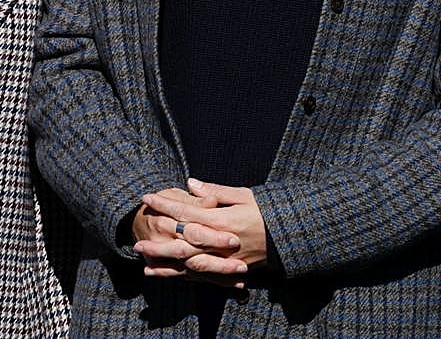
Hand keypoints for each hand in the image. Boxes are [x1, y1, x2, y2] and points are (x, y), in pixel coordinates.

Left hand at [135, 180, 266, 281]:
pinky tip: (161, 273)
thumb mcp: (244, 195)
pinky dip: (177, 275)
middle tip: (136, 237)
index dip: (165, 204)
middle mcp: (218, 241)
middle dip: (158, 237)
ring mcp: (221, 259)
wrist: (286, 237)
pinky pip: (197, 275)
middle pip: (181, 240)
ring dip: (163, 260)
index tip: (147, 197)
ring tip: (143, 257)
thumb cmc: (266, 210)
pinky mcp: (225, 271)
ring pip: (186, 261)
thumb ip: (216, 191)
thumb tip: (191, 184)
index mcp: (221, 219)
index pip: (186, 210)